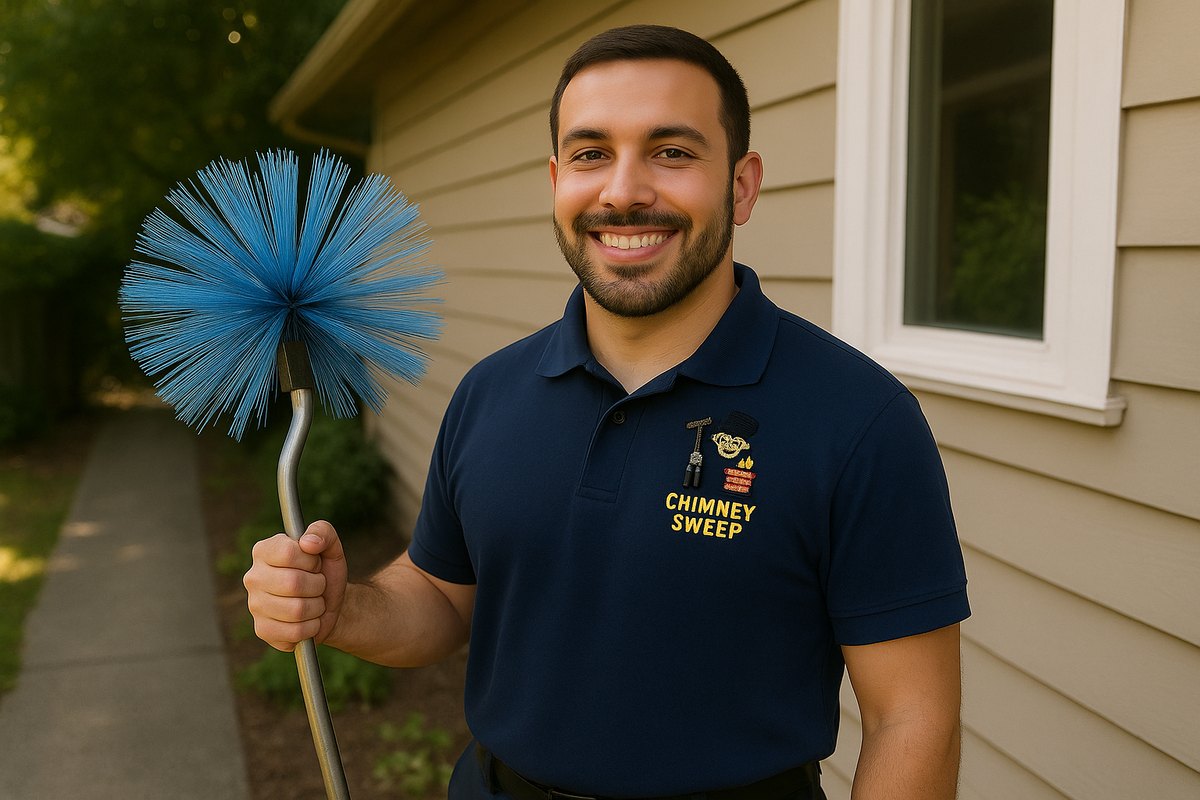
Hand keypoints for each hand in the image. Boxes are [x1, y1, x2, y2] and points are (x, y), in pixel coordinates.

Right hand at [243, 520, 348, 651]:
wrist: (329, 604)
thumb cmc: (324, 572)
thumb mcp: (330, 547)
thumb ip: (322, 532)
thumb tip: (308, 542)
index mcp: (264, 551)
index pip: (288, 553)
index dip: (311, 561)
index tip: (314, 564)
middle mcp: (253, 577)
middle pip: (293, 583)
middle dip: (317, 585)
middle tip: (318, 584)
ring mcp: (255, 605)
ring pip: (296, 610)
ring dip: (317, 607)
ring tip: (315, 601)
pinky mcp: (263, 630)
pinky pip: (294, 632)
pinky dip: (311, 627)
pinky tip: (308, 620)